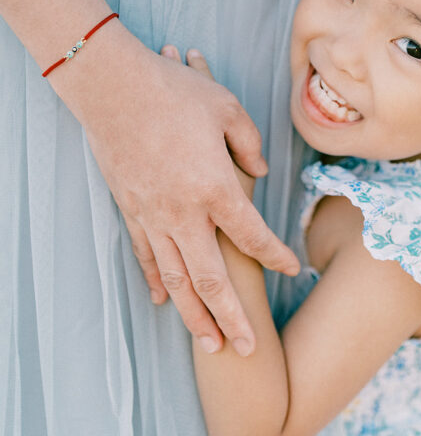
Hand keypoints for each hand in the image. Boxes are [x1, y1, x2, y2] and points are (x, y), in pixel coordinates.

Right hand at [64, 27, 297, 355]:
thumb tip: (259, 175)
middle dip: (233, 317)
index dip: (275, 255)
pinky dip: (156, 282)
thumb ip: (250, 145)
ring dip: (194, 314)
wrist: (113, 87)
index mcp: (217, 188)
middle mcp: (184, 213)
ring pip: (176, 279)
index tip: (291, 267)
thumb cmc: (175, 92)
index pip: (253, 235)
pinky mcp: (130, 210)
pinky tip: (165, 302)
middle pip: (213, 279)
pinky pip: (146, 256)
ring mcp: (153, 215)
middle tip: (248, 349)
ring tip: (211, 343)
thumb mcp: (227, 109)